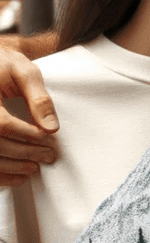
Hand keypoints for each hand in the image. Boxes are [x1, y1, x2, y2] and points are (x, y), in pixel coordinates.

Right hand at [0, 45, 58, 186]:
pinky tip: (16, 177)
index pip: (2, 124)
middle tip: (48, 156)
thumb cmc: (6, 65)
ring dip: (10, 167)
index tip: (46, 138)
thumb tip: (51, 127)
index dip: (26, 134)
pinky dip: (0, 174)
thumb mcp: (25, 73)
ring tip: (33, 168)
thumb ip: (39, 98)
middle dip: (23, 153)